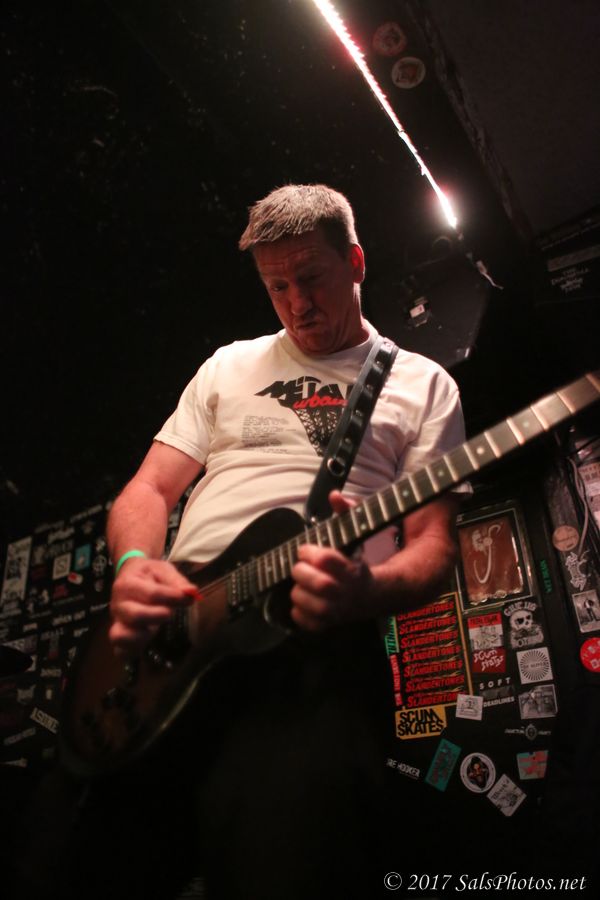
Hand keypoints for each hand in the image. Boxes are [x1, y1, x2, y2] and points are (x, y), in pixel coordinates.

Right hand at [109, 557, 197, 655]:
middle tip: (169, 612)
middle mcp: (119, 604)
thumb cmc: (149, 574)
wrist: (130, 575)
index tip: (188, 598)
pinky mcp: (120, 636)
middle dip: (157, 616)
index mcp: (128, 584)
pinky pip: (120, 651)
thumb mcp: (163, 570)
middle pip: (135, 616)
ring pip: (120, 636)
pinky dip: (132, 651)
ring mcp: (117, 622)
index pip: (152, 594)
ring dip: (142, 636)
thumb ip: (176, 581)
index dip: (173, 597)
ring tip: (154, 630)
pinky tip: (146, 644)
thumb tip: (191, 592)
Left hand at [290, 491, 373, 630]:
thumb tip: (334, 495)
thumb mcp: (354, 536)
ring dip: (298, 592)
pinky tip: (302, 601)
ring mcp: (338, 611)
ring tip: (300, 584)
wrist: (370, 596)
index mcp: (353, 570)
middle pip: (320, 584)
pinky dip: (299, 613)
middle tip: (299, 567)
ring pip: (311, 605)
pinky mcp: (328, 624)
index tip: (305, 550)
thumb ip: (345, 514)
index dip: (311, 552)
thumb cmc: (355, 563)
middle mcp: (347, 593)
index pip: (327, 560)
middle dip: (302, 572)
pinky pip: (307, 623)